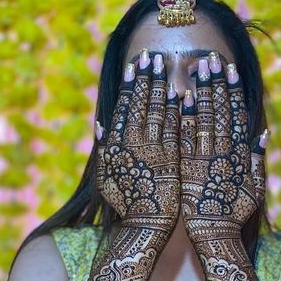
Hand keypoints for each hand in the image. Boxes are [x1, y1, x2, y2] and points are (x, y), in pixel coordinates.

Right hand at [96, 49, 179, 232]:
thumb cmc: (126, 203)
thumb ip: (104, 149)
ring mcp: (152, 151)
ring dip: (161, 87)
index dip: (130, 85)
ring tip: (165, 65)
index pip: (124, 108)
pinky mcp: (170, 159)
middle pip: (140, 104)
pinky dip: (175, 111)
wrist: (145, 225)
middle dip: (147, 78)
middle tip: (151, 55)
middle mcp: (132, 145)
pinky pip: (173, 129)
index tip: (135, 65)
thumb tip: (101, 124)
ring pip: (157, 112)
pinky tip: (179, 93)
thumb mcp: (106, 177)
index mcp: (116, 146)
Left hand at [180, 53, 266, 243]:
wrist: (214, 235)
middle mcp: (222, 153)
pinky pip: (185, 140)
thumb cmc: (235, 214)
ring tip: (197, 69)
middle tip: (211, 58)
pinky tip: (182, 99)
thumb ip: (258, 161)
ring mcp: (204, 159)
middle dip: (215, 83)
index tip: (229, 69)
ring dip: (201, 93)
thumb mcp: (255, 189)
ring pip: (203, 120)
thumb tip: (261, 134)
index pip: (235, 115)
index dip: (232, 91)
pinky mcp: (187, 169)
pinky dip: (185, 120)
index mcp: (238, 155)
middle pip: (218, 112)